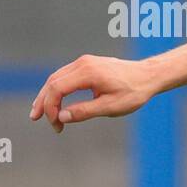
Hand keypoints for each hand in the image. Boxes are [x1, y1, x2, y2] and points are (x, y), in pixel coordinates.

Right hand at [30, 55, 155, 132]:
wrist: (149, 75)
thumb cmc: (134, 92)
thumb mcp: (111, 107)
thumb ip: (85, 111)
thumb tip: (61, 117)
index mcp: (88, 72)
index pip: (57, 89)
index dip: (51, 107)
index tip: (55, 124)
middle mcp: (82, 63)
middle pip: (53, 82)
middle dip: (44, 102)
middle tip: (36, 119)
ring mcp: (84, 62)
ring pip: (57, 78)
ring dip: (48, 95)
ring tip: (42, 113)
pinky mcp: (87, 65)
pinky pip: (66, 76)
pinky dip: (57, 89)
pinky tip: (55, 101)